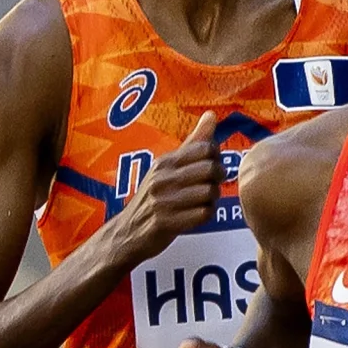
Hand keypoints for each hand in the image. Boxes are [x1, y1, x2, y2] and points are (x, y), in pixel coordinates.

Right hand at [108, 112, 227, 262]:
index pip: (205, 148)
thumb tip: (211, 116)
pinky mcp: (166, 222)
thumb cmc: (156, 196)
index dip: (216, 158)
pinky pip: (203, 214)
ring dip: (212, 199)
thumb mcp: (168, 167)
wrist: (128, 232)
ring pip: (209, 193)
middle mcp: (161, 178)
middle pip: (210, 169)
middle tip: (212, 185)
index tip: (211, 167)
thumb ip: (193, 143)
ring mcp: (163, 201)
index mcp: (164, 162)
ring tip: (202, 201)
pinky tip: (196, 215)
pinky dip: (206, 216)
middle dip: (218, 178)